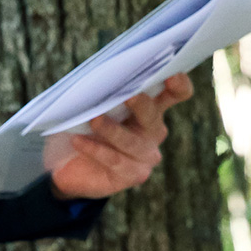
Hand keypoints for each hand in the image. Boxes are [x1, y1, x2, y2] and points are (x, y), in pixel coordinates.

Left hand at [46, 73, 194, 200]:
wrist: (71, 165)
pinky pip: (115, 161)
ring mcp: (146, 155)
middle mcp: (153, 130)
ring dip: (112, 130)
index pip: (176, 93)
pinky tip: (78, 141)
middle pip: (153, 116)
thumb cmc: (84, 125)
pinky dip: (95, 150)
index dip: (179, 85)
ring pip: (132, 142)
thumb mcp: (92, 104)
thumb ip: (103, 91)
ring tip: (93, 120)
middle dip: (141, 104)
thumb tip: (100, 79)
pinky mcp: (134, 175)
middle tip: (127, 96)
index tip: (171, 75)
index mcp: (151, 106)